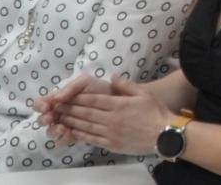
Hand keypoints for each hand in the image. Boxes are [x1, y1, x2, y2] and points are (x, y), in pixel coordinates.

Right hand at [36, 73, 109, 139]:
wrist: (116, 100)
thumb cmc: (99, 89)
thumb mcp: (84, 82)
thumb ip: (70, 88)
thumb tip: (55, 98)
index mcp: (58, 99)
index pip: (40, 104)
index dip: (40, 106)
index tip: (48, 106)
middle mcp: (58, 113)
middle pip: (42, 120)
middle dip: (45, 119)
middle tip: (52, 118)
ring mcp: (65, 124)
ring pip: (51, 132)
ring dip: (53, 130)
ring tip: (63, 128)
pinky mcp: (73, 134)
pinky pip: (62, 141)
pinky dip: (63, 138)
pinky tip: (69, 134)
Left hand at [45, 76, 170, 154]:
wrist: (164, 135)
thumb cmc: (155, 112)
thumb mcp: (144, 94)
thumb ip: (126, 85)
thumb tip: (112, 76)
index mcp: (119, 105)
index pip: (93, 100)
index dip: (77, 98)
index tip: (66, 97)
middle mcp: (111, 119)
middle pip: (86, 113)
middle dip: (70, 109)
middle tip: (56, 107)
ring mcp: (110, 133)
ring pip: (86, 126)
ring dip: (71, 122)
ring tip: (60, 119)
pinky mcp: (111, 144)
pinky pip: (92, 139)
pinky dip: (80, 135)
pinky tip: (72, 132)